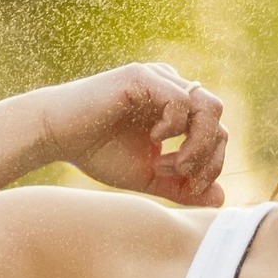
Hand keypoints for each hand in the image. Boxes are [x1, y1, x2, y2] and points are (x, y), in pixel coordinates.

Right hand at [32, 63, 227, 206]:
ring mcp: (159, 79)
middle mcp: (172, 89)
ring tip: (170, 162)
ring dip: (197, 142)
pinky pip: (180, 98)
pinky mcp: (142, 77)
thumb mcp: (147, 176)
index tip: (187, 185)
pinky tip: (155, 139)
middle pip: (218, 117)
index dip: (211, 164)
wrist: (56, 136)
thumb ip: (181, 186)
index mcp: (177, 109)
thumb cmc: (97, 153)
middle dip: (208, 155)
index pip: (217, 132)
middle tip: (181, 175)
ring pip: (208, 106)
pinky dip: (175, 125)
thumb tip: (221, 200)